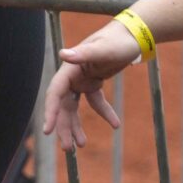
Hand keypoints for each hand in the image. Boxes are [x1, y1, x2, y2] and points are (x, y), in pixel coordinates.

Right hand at [41, 21, 142, 149]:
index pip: (55, 92)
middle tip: (67, 148)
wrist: (134, 35)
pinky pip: (94, 102)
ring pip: (74, 107)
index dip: (50, 111)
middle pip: (63, 105)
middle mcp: (73, 74)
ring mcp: (82, 79)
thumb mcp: (104, 48)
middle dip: (64, 126)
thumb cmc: (119, 40)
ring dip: (76, 125)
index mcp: (70, 68)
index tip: (48, 130)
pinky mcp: (94, 81)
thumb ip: (83, 53)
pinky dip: (103, 113)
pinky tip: (115, 125)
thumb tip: (62, 54)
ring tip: (80, 145)